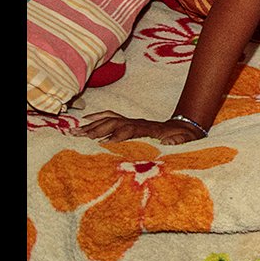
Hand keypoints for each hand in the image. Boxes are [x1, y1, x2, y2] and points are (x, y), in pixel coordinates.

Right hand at [75, 111, 205, 145]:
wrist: (185, 128)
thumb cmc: (183, 138)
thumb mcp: (183, 142)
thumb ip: (178, 142)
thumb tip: (170, 142)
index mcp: (148, 128)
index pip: (128, 130)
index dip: (116, 136)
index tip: (103, 143)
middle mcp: (137, 122)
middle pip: (113, 123)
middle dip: (96, 129)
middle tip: (79, 137)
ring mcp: (132, 121)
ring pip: (109, 119)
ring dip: (91, 125)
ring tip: (74, 131)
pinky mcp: (129, 122)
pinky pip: (111, 117)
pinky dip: (97, 117)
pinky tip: (85, 121)